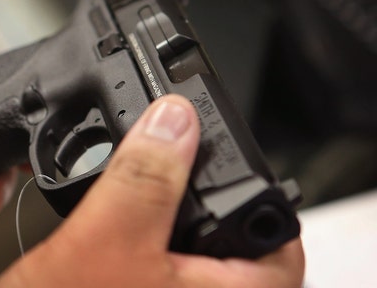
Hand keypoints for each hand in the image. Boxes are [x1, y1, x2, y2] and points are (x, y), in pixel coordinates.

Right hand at [0, 95, 304, 286]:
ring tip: (140, 190)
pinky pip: (158, 262)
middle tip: (172, 165)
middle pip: (229, 238)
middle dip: (196, 195)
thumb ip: (144, 178)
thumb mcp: (105, 239)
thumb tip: (174, 121)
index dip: (252, 187)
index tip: (219, 156)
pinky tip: (116, 221)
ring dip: (163, 213)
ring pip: (188, 248)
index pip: (278, 240)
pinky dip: (142, 233)